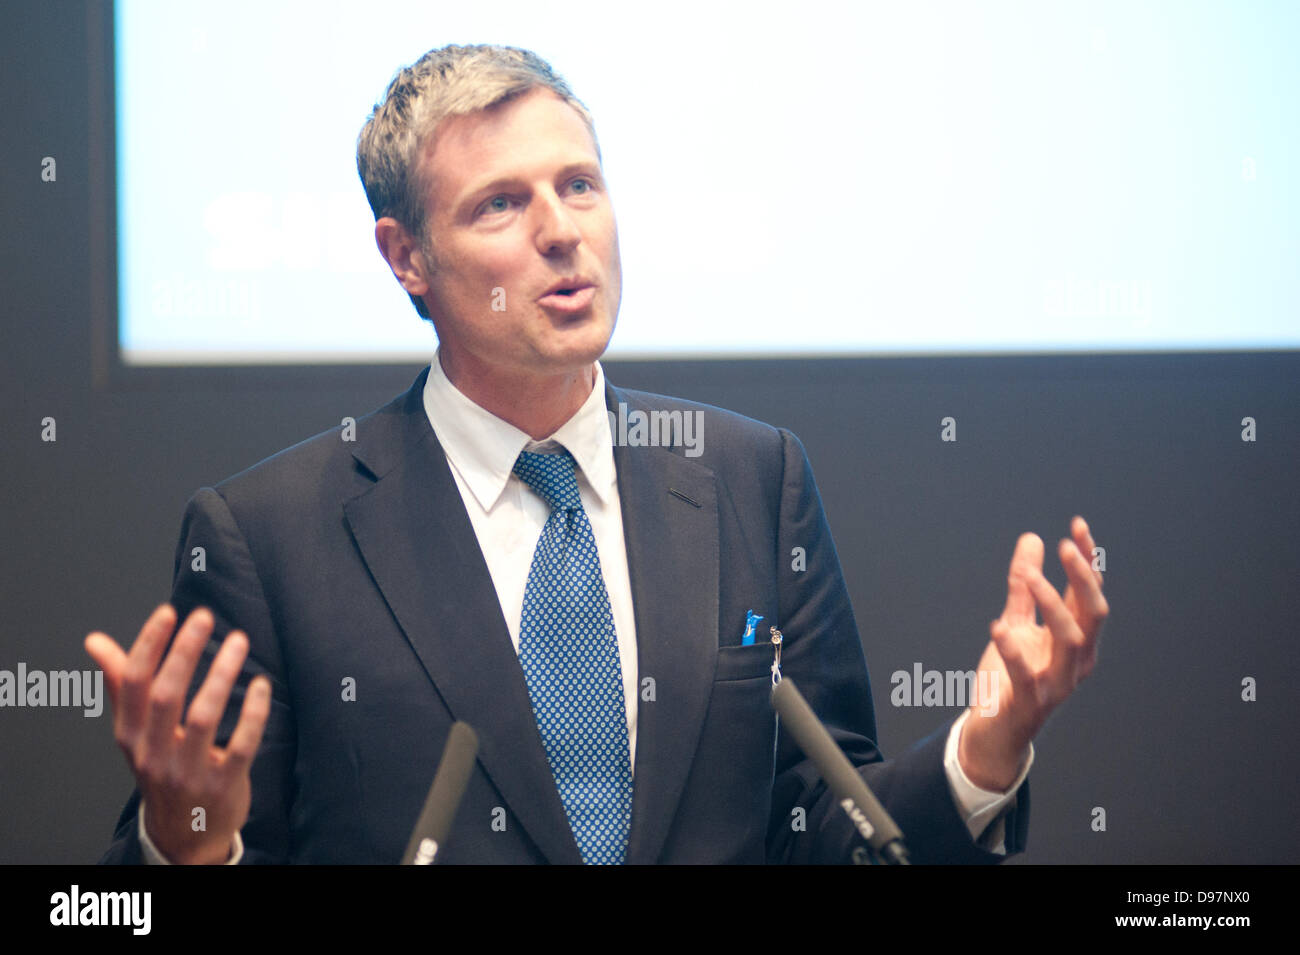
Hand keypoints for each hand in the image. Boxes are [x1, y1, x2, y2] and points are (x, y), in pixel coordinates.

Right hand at [85, 604, 270, 863]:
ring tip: (238, 641)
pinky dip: (252, 714)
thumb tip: (96, 642)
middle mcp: (154, 753)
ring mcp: (187, 771)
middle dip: (184, 652)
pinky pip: (241, 746)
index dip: (149, 646)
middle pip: (166, 696)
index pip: (133, 684)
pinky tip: (261, 685)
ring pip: (203, 717)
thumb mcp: (135, 732)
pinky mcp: (223, 784)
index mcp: (131, 735)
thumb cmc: (161, 768)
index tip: (169, 612)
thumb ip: (121, 685)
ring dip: (221, 675)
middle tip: (205, 617)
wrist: (182, 834)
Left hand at [958, 516, 1108, 790]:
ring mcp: (1056, 683)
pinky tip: (998, 627)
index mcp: (1076, 639)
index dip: (1087, 560)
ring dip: (1054, 606)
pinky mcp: (1030, 702)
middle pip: (1093, 614)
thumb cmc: (1011, 677)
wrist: (994, 730)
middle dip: (1082, 578)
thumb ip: (1024, 586)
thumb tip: (1032, 539)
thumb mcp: (1017, 622)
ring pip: (1071, 641)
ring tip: (1030, 579)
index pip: (1090, 594)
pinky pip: (1026, 676)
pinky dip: (1013, 651)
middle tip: (1064, 546)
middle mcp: (1075, 661)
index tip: (1077, 525)